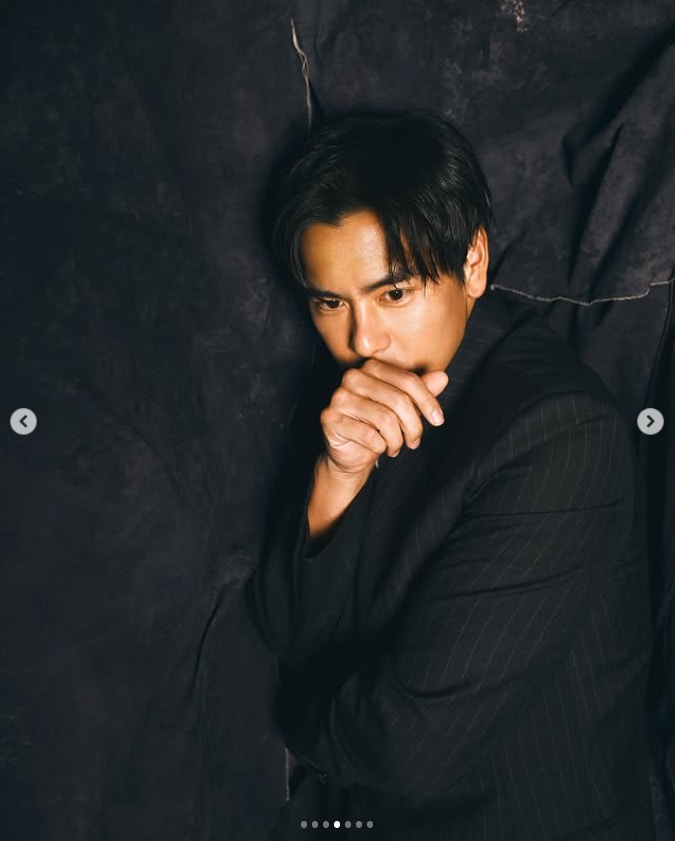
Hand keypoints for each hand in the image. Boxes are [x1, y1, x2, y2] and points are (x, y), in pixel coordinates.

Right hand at [319, 359, 448, 477]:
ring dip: (397, 440)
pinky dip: (380, 446)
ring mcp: (339, 397)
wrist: (351, 452)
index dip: (428, 402)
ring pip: (385, 419)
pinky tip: (379, 448)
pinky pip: (368, 435)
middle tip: (414, 441)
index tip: (438, 420)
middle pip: (398, 400)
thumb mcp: (403, 409)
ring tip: (396, 447)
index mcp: (371, 368)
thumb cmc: (377, 427)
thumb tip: (442, 377)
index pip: (407, 380)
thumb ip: (420, 392)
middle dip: (413, 426)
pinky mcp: (330, 418)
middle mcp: (353, 378)